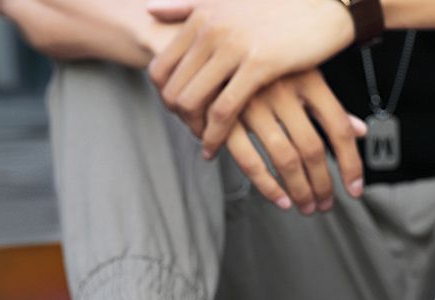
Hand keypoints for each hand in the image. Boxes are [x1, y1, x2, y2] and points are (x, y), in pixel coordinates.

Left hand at [146, 0, 353, 154]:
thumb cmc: (283, 3)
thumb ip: (188, 3)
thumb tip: (151, 7)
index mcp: (202, 16)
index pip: (161, 66)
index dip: (164, 96)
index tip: (178, 113)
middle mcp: (211, 29)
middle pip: (172, 88)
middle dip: (178, 119)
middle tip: (192, 133)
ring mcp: (232, 46)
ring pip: (192, 101)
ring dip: (194, 130)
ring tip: (204, 144)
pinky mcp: (258, 64)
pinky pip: (223, 110)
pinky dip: (215, 135)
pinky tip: (216, 149)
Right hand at [225, 70, 366, 212]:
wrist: (216, 44)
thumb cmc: (266, 66)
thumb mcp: (303, 74)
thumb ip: (328, 106)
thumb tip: (361, 131)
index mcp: (308, 78)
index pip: (338, 128)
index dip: (350, 163)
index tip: (355, 189)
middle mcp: (283, 89)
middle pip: (312, 149)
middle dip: (322, 184)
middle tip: (324, 204)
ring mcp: (254, 104)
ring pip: (285, 159)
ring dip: (298, 191)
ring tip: (305, 206)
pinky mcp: (227, 119)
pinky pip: (250, 161)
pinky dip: (266, 186)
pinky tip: (279, 200)